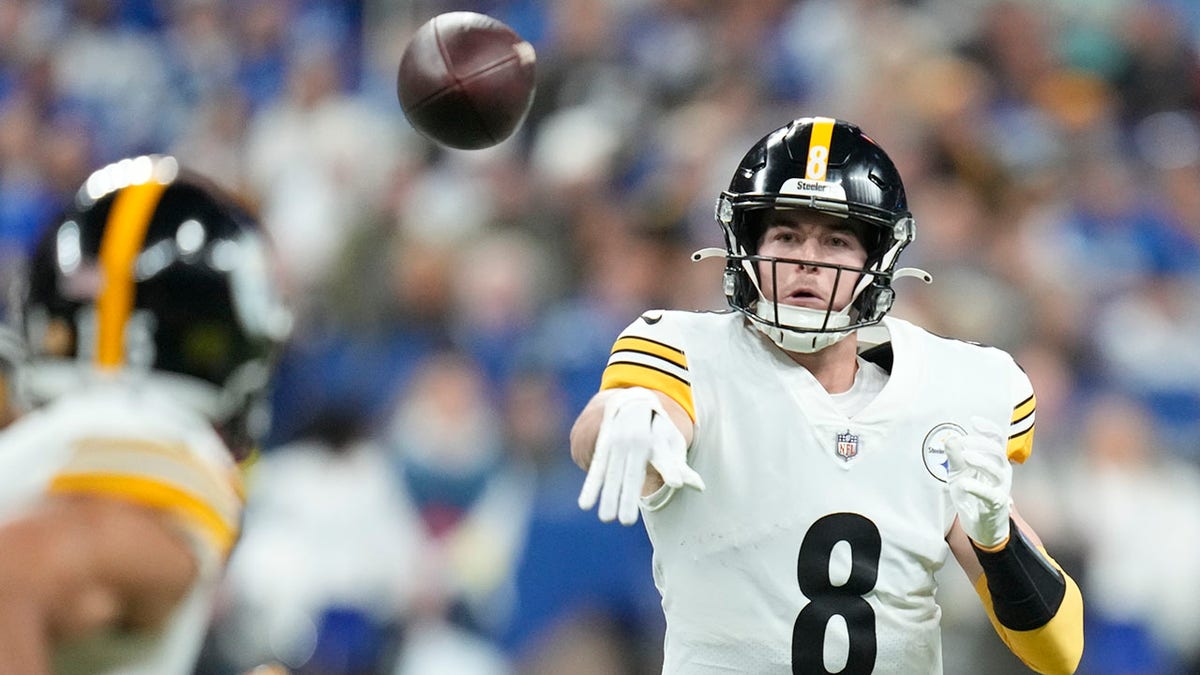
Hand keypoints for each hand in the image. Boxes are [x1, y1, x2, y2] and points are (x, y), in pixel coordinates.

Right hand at [577, 387, 704, 524]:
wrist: (631, 400)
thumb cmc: (659, 429)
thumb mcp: (672, 442)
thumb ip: (680, 466)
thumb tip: (700, 487)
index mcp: (657, 440)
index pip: (664, 458)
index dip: (670, 469)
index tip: (677, 482)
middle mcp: (636, 442)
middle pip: (632, 473)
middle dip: (628, 496)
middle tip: (627, 522)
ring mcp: (617, 444)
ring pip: (613, 474)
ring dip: (608, 496)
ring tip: (607, 519)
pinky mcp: (604, 448)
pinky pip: (597, 470)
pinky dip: (591, 487)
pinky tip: (585, 505)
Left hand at [944, 417, 1011, 548]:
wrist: (981, 526)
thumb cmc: (971, 495)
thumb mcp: (958, 474)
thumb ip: (955, 458)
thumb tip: (950, 439)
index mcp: (994, 461)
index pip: (997, 441)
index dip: (988, 429)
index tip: (973, 421)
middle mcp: (1002, 472)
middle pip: (998, 453)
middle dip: (982, 444)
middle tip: (964, 440)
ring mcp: (1002, 488)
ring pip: (997, 471)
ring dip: (982, 462)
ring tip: (965, 457)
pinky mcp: (997, 504)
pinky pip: (990, 494)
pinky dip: (978, 488)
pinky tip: (964, 484)